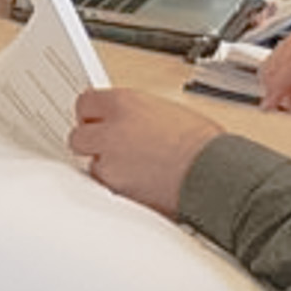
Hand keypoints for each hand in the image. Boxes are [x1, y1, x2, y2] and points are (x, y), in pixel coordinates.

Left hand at [67, 87, 221, 216]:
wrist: (212, 172)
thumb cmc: (202, 144)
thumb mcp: (167, 111)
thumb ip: (137, 112)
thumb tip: (127, 118)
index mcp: (124, 103)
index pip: (85, 102)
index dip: (91, 113)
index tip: (96, 118)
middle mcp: (111, 130)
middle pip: (77, 135)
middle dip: (90, 140)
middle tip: (107, 144)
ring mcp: (110, 162)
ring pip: (89, 164)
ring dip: (104, 165)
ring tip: (131, 166)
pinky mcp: (115, 188)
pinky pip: (103, 186)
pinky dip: (114, 185)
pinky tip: (135, 181)